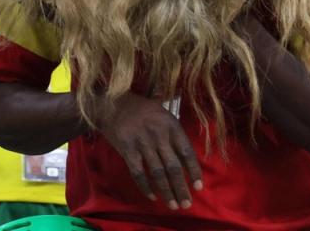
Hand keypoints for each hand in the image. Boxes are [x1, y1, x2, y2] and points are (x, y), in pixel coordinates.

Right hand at [96, 92, 201, 208]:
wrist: (111, 104)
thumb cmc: (140, 108)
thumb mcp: (163, 111)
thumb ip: (175, 132)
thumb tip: (187, 157)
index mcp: (171, 125)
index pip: (187, 152)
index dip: (194, 171)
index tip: (198, 187)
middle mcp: (159, 135)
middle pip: (174, 167)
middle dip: (181, 188)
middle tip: (187, 204)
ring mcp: (142, 143)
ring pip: (158, 173)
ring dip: (167, 192)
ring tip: (173, 205)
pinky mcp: (128, 150)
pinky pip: (139, 173)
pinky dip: (146, 186)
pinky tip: (152, 196)